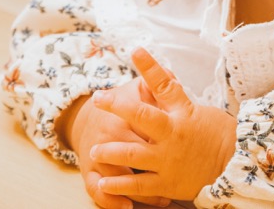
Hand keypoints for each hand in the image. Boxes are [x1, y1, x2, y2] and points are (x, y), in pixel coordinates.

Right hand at [65, 78, 170, 208]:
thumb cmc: (122, 102)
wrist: (88, 117)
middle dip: (155, 165)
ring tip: (162, 200)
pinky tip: (128, 206)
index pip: (147, 126)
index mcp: (123, 113)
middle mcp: (108, 134)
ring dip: (141, 191)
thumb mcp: (136, 90)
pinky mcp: (89, 171)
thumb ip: (156, 84)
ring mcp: (96, 154)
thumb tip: (174, 77)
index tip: (185, 143)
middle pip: (134, 155)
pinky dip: (111, 201)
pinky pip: (97, 190)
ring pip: (118, 177)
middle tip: (177, 175)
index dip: (166, 137)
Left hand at [91, 48, 236, 201]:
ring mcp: (168, 160)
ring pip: (133, 154)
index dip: (151, 67)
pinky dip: (119, 184)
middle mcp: (172, 135)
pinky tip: (104, 181)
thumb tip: (159, 72)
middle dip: (118, 106)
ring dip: (110, 151)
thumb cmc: (215, 134)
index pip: (165, 85)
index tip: (136, 50)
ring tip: (94, 149)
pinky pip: (139, 185)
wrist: (232, 166)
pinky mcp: (166, 183)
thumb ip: (173, 96)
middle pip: (142, 117)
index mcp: (182, 113)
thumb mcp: (196, 110)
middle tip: (98, 99)